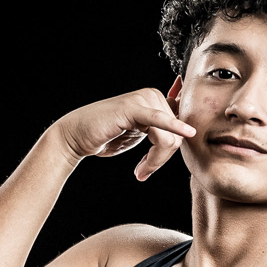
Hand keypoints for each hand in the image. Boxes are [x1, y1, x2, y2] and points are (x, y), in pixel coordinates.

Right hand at [53, 89, 196, 180]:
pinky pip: (159, 122)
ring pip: (168, 138)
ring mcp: (143, 99)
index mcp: (156, 100)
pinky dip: (172, 130)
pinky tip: (185, 135)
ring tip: (140, 170)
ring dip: (155, 161)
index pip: (181, 129)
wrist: (76, 137)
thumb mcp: (139, 134)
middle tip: (142, 171)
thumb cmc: (106, 137)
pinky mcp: (132, 108)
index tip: (152, 165)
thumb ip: (161, 131)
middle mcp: (152, 95)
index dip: (170, 152)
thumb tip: (189, 132)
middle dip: (161, 159)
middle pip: (176, 136)